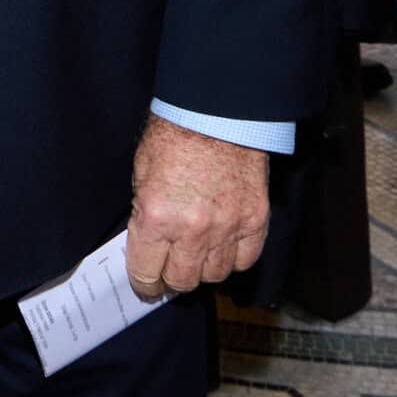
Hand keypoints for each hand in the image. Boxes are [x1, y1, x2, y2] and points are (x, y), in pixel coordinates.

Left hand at [125, 115, 269, 301]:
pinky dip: (233, 258)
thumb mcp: (141, 175)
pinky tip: (223, 246)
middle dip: (172, 278)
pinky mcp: (255, 221)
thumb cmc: (175, 137)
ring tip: (197, 254)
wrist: (217, 113)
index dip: (144, 283)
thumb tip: (148, 245)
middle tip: (170, 269)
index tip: (146, 284)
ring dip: (203, 268)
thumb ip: (145, 216)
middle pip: (182, 280)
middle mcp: (192, 230)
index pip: (147, 273)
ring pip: (215, 275)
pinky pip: (245, 260)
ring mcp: (227, 228)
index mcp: (156, 217)